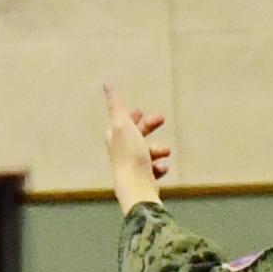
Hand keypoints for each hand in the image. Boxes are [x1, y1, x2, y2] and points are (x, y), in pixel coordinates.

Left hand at [104, 84, 170, 208]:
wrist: (136, 186)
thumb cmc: (129, 155)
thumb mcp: (123, 125)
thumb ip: (116, 107)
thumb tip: (106, 85)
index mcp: (114, 137)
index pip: (121, 122)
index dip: (131, 115)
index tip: (141, 110)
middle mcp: (120, 151)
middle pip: (135, 135)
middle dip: (148, 127)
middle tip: (162, 118)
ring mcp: (130, 166)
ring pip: (146, 153)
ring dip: (157, 149)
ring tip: (166, 151)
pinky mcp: (141, 180)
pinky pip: (153, 171)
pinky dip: (159, 167)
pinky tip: (162, 167)